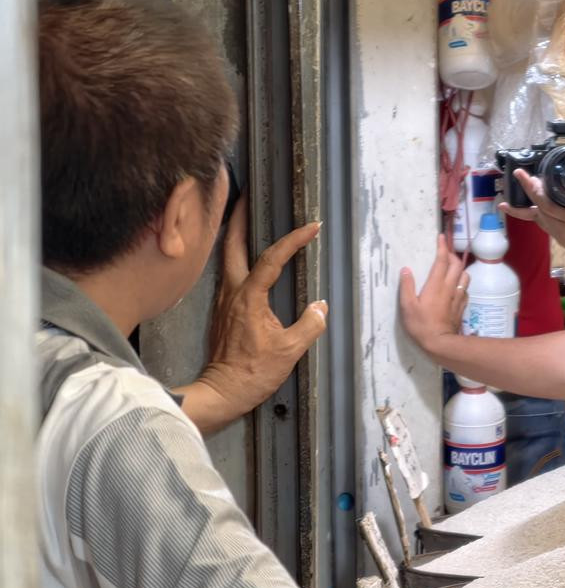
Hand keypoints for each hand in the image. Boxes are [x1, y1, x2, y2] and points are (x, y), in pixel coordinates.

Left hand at [180, 198, 326, 433]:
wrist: (223, 391)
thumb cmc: (255, 372)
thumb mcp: (290, 350)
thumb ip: (309, 324)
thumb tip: (320, 307)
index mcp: (249, 297)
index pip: (271, 259)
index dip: (292, 240)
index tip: (311, 228)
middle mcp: (232, 292)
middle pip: (233, 245)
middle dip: (240, 218)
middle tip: (249, 196)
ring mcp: (225, 300)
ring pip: (227, 257)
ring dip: (236, 234)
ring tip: (246, 217)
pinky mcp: (224, 310)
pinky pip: (229, 272)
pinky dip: (237, 255)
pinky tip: (245, 255)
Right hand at [399, 234, 470, 356]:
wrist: (441, 343)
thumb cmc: (421, 325)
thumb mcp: (407, 306)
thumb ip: (407, 287)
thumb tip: (406, 270)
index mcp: (436, 285)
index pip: (441, 261)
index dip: (442, 247)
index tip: (441, 237)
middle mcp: (450, 288)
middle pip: (457, 265)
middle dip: (452, 255)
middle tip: (444, 252)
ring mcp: (458, 297)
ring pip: (465, 276)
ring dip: (459, 268)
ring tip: (451, 268)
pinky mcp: (462, 306)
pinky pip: (465, 289)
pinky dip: (462, 283)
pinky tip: (455, 286)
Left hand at [501, 169, 564, 273]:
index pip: (546, 202)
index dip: (533, 188)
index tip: (523, 174)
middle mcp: (561, 228)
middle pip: (537, 209)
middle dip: (527, 192)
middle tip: (520, 175)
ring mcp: (558, 235)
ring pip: (537, 219)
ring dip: (524, 207)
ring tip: (512, 196)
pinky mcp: (560, 240)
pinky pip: (543, 225)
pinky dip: (534, 216)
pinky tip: (527, 208)